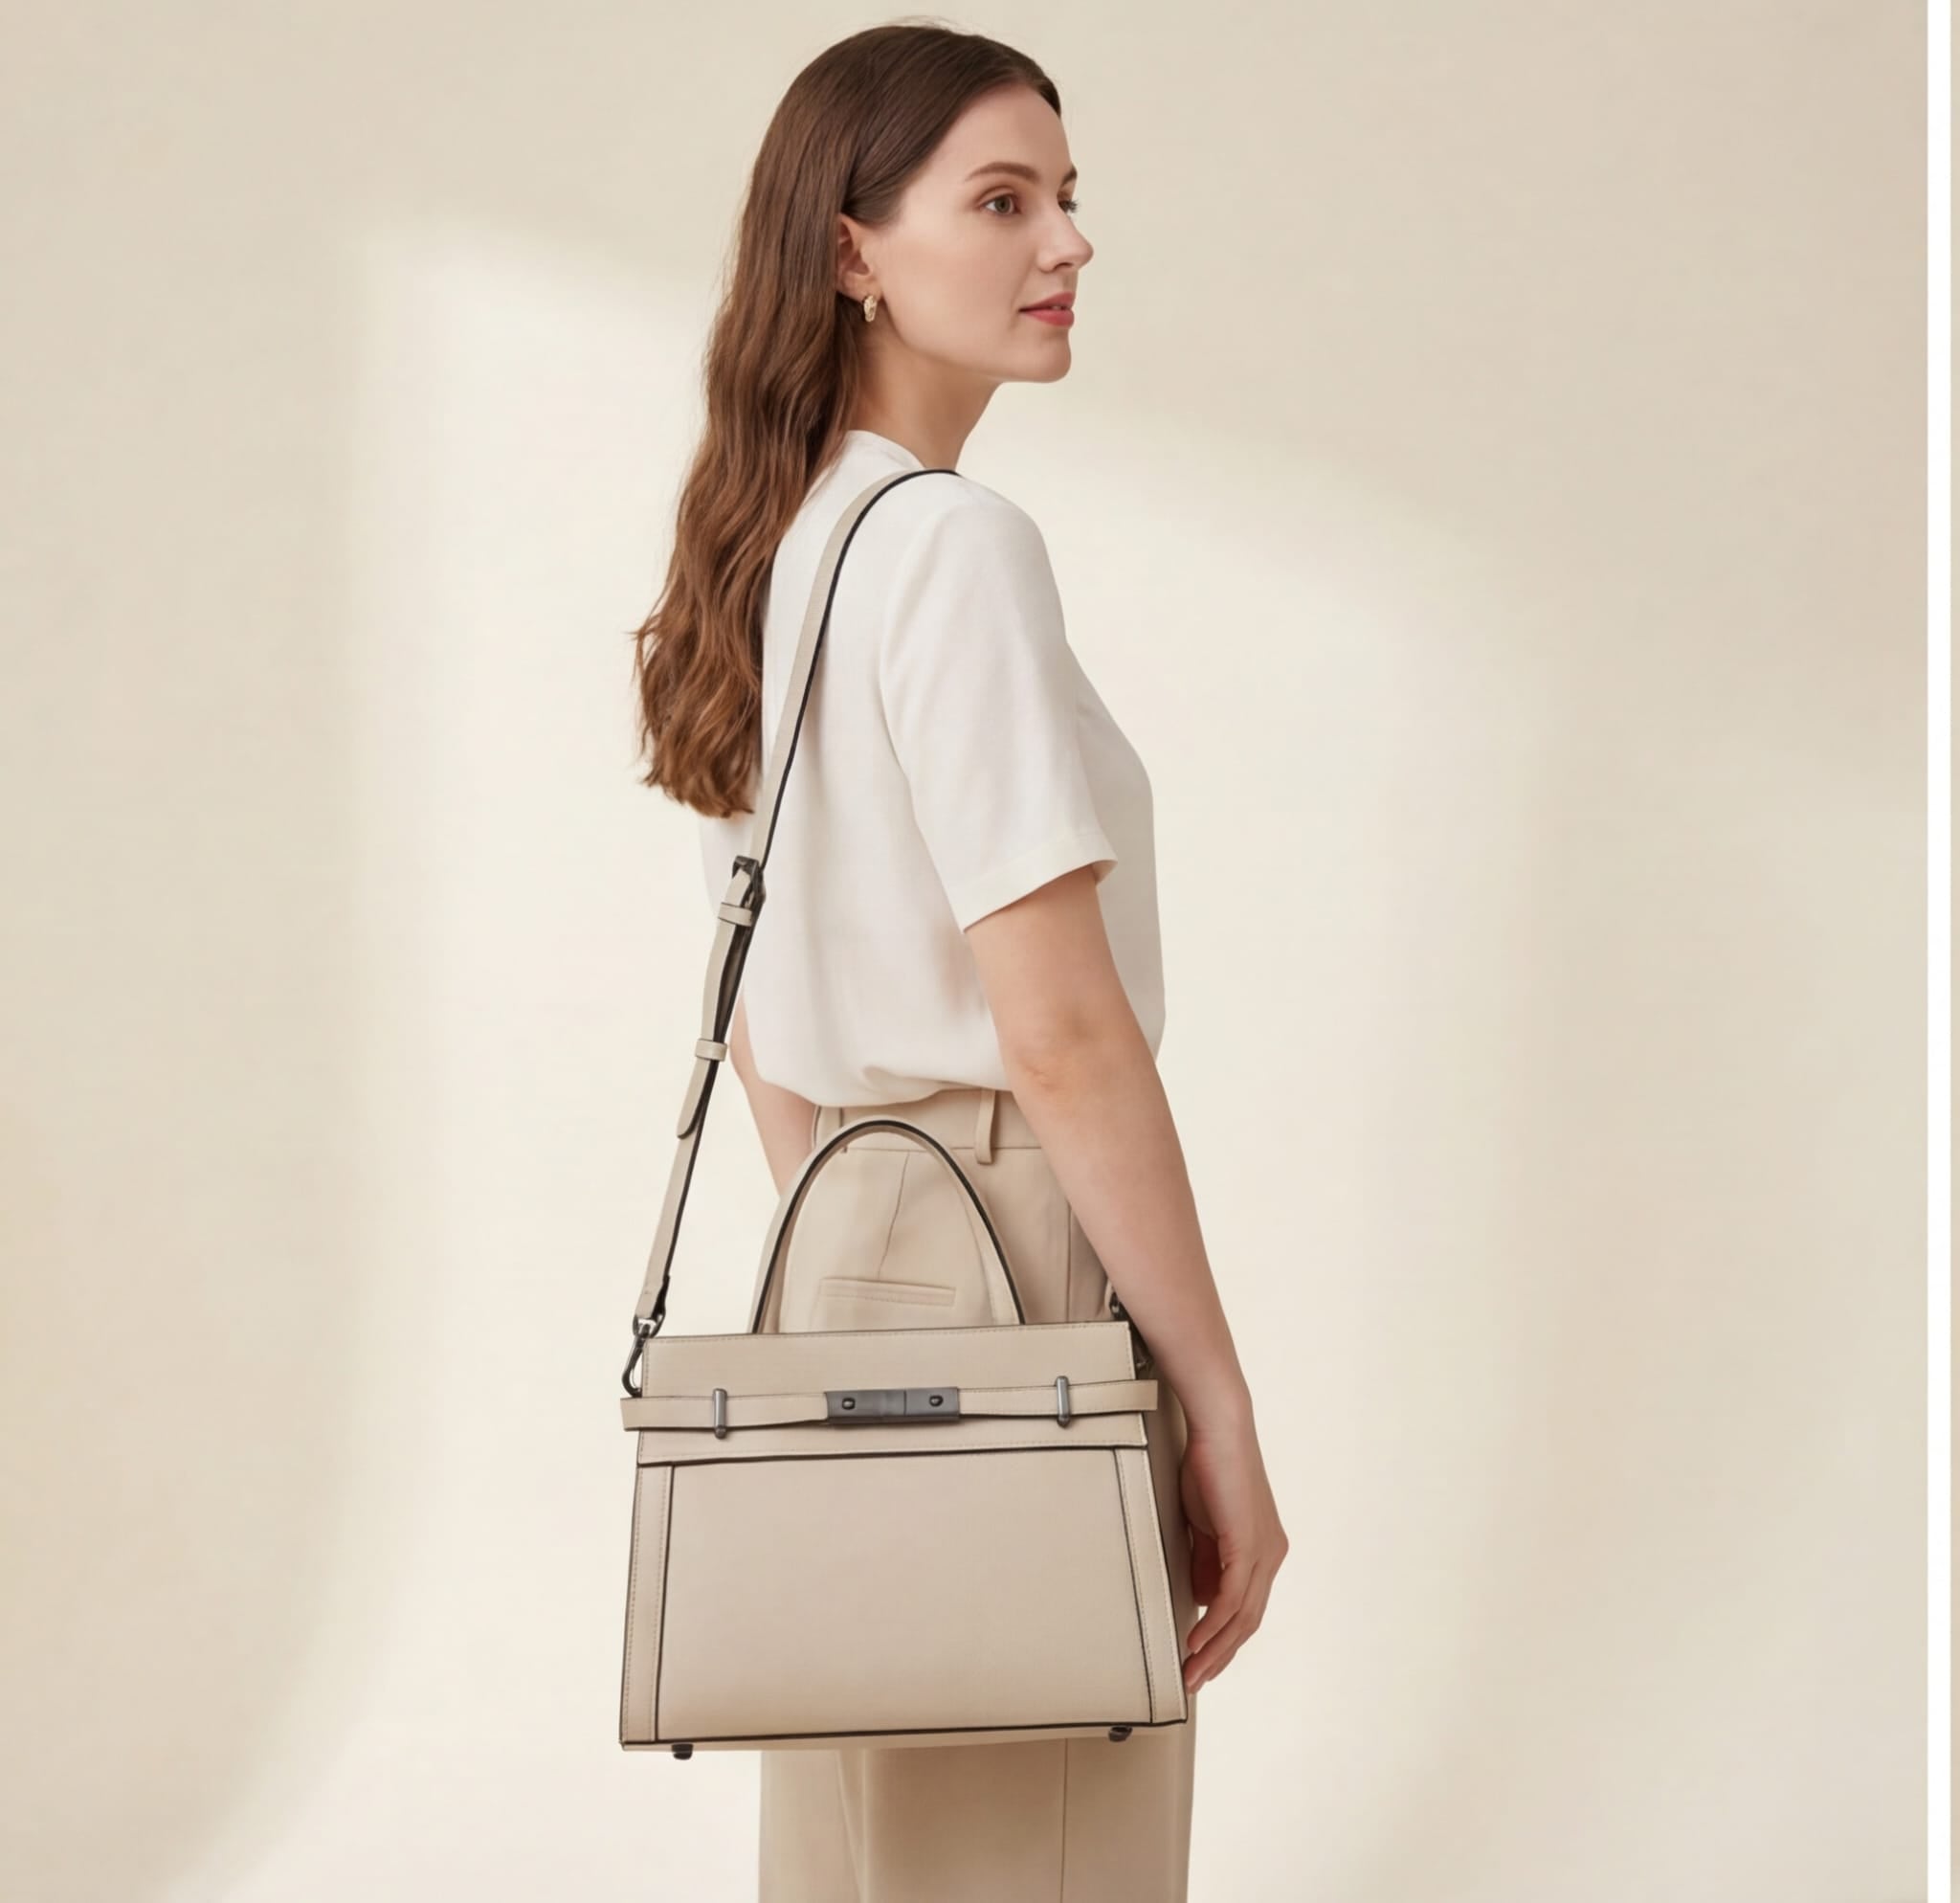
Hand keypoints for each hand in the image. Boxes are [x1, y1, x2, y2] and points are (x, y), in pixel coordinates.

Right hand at [1178, 1412, 1287, 1692]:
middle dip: (1219, 1656)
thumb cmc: (1209, 1468)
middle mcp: (1271, 1556)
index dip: (1223, 1640)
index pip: (1245, 1609)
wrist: (1220, 1430)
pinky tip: (1195, 1640)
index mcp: (1263, 1551)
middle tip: (1194, 1680)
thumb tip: (1201, 1598)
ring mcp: (1263, 1552)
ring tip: (1191, 1671)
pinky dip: (1213, 1624)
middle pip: (1247, 1623)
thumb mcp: (1204, 1525)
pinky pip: (1231, 1598)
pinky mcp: (1248, 1545)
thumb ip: (1205, 1560)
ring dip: (1213, 1648)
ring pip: (1241, 1617)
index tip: (1199, 1661)